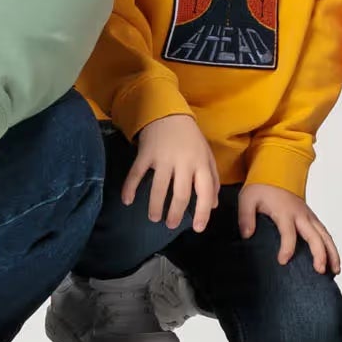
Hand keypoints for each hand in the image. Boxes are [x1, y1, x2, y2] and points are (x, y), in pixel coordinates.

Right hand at [123, 113, 219, 231]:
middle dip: (175, 213)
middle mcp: (183, 162)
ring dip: (155, 206)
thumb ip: (212, 180)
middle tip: (171, 225)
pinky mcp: (145, 153)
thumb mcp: (206, 155)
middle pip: (180, 194)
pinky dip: (130, 188)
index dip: (203, 212)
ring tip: (154, 218)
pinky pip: (136, 173)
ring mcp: (163, 158)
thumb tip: (213, 205)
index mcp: (200, 163)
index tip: (198, 228)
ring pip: (159, 188)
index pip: (205, 192)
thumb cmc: (190, 138)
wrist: (168, 113)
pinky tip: (127, 201)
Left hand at [237, 184, 341, 275]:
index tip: (283, 261)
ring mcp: (309, 216)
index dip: (287, 248)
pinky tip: (332, 261)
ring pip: (325, 235)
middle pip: (315, 236)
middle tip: (320, 270)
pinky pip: (325, 234)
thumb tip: (247, 234)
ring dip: (332, 253)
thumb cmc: (261, 188)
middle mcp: (301, 215)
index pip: (289, 233)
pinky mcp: (312, 219)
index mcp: (285, 211)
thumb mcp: (247, 199)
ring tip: (335, 270)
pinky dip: (331, 247)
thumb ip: (246, 217)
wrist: (274, 173)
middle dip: (320, 254)